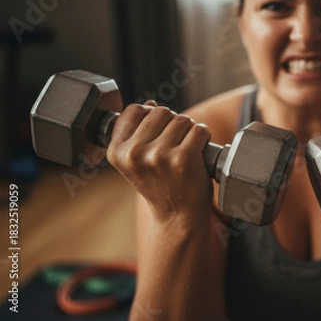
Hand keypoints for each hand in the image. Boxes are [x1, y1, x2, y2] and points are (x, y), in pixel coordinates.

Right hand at [107, 101, 213, 226]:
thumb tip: (150, 104)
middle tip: (176, 145)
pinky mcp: (183, 159)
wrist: (178, 217)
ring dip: (190, 130)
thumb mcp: (137, 161)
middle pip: (162, 111)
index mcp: (117, 152)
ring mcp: (159, 156)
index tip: (158, 134)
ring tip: (186, 150)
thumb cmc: (160, 186)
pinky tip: (199, 152)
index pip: (135, 110)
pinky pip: (199, 129)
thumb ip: (138, 132)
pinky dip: (204, 136)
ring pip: (182, 119)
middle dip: (173, 123)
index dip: (152, 117)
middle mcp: (134, 153)